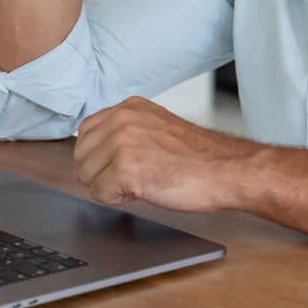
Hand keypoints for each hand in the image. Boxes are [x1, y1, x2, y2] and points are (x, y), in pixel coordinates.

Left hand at [73, 96, 257, 212]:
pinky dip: (117, 199)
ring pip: (86, 175)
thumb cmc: (200, 158)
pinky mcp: (125, 168)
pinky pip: (99, 193)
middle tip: (131, 178)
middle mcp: (123, 119)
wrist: (227, 170)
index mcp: (130, 107)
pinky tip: (142, 191)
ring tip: (140, 183)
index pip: (86, 131)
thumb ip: (127, 131)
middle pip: (81, 154)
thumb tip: (99, 150)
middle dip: (99, 172)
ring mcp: (123, 142)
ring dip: (108, 186)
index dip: (97, 155)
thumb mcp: (157, 129)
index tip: (115, 165)